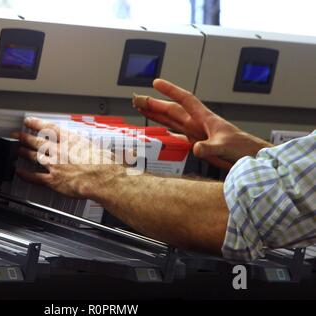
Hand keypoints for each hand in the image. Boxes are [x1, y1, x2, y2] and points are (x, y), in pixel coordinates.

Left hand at [12, 117, 124, 198]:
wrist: (102, 179)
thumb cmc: (105, 165)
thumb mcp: (99, 148)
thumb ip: (91, 148)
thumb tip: (96, 150)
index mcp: (71, 140)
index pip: (49, 128)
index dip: (37, 123)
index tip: (29, 121)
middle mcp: (60, 150)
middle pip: (38, 141)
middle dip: (25, 137)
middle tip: (18, 134)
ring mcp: (55, 164)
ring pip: (34, 156)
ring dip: (23, 152)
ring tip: (17, 150)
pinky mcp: (53, 180)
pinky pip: (35, 177)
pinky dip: (25, 175)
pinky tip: (19, 172)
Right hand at [133, 79, 271, 169]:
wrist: (251, 158)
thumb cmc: (243, 148)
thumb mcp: (226, 147)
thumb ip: (210, 147)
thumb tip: (196, 148)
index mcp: (206, 119)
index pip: (185, 100)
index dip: (171, 90)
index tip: (156, 83)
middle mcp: (198, 124)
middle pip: (172, 110)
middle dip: (155, 104)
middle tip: (137, 99)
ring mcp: (197, 133)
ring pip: (172, 120)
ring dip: (157, 114)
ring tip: (142, 108)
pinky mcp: (197, 143)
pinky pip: (177, 134)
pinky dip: (166, 130)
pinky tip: (159, 129)